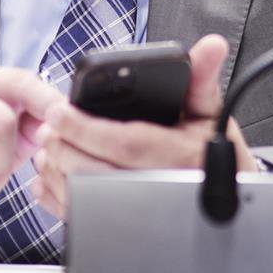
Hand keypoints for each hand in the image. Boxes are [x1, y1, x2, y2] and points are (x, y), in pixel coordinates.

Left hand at [31, 33, 257, 218]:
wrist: (225, 197)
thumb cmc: (214, 152)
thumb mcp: (211, 113)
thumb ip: (202, 78)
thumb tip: (211, 46)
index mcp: (182, 156)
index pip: (125, 143)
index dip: (86, 129)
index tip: (60, 113)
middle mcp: (161, 187)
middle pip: (97, 173)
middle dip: (64, 149)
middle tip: (47, 129)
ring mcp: (142, 211)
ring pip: (85, 198)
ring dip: (57, 172)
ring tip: (48, 148)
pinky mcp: (125, 226)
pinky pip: (83, 218)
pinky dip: (58, 199)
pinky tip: (52, 178)